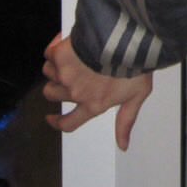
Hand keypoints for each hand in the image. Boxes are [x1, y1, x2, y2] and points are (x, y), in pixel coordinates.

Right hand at [42, 34, 152, 150]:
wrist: (126, 41)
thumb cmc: (134, 65)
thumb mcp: (137, 95)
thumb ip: (126, 120)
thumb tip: (123, 145)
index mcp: (93, 104)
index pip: (69, 122)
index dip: (57, 122)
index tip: (52, 119)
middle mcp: (75, 92)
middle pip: (52, 95)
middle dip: (56, 87)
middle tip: (66, 77)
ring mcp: (65, 73)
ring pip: (49, 73)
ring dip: (56, 66)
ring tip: (71, 57)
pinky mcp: (60, 54)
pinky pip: (49, 53)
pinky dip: (56, 47)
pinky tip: (68, 41)